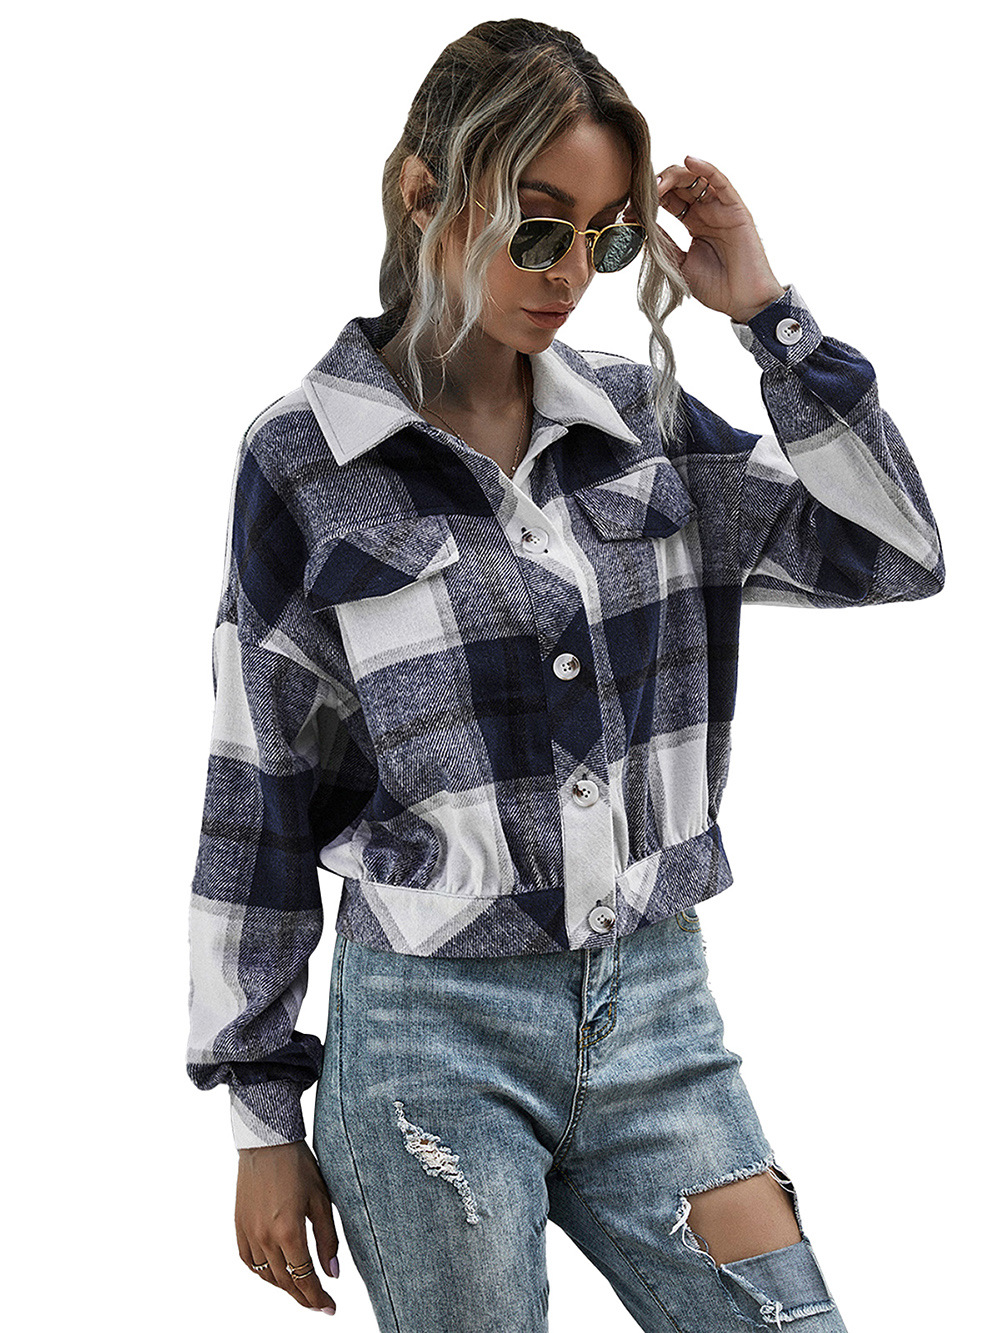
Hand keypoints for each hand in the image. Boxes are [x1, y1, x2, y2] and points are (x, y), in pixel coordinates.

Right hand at [235, 1140, 339, 1314]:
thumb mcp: (321, 1200)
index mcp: (288, 1230)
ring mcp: (248, 1232)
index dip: (317, 1296)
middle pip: (285, 1282)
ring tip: (301, 1288)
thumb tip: (333, 1272)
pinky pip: (249, 1261)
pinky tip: (275, 1272)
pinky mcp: (239, 1226)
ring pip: (266, 1275)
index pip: (303, 1277)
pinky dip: (263, 1272)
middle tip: (319, 1304)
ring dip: (284, 1287)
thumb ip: (327, 1239)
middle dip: (303, 1297)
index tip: (330, 1308)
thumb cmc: (298, 1165)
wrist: (267, 1142)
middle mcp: (264, 1237)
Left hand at [623, 155, 785, 322]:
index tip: (628, 209)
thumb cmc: (716, 288)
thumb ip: (663, 243)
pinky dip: (705, 168)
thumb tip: (640, 224)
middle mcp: (706, 211)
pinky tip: (689, 161)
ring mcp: (721, 209)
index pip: (668, 200)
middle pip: (678, 185)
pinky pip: (721, 182)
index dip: (648, 200)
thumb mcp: (679, 264)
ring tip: (656, 185)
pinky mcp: (735, 209)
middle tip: (638, 196)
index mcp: (693, 223)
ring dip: (673, 176)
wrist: (742, 302)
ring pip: (696, 179)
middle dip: (656, 186)